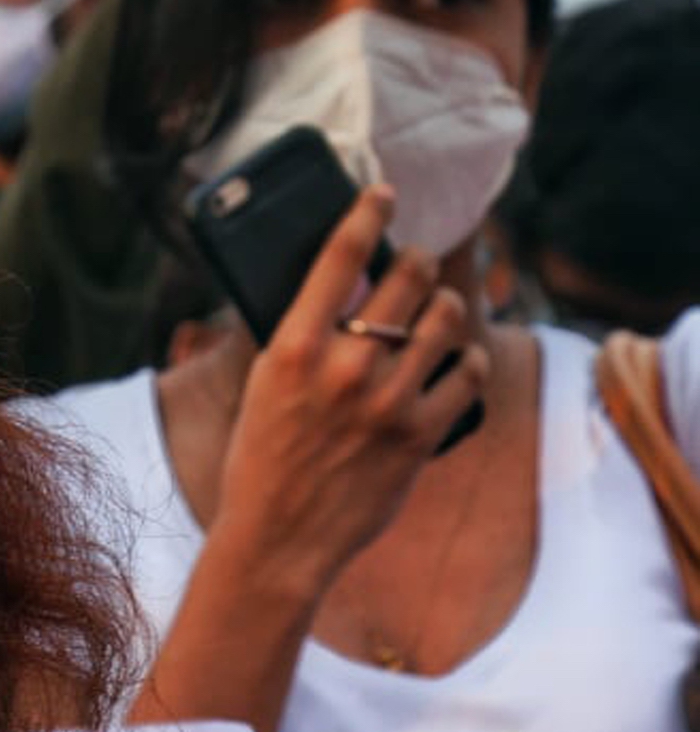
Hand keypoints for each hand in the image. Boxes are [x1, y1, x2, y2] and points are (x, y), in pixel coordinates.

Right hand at [210, 186, 488, 603]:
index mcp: (292, 346)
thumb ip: (303, 338)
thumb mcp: (265, 386)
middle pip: (409, 276)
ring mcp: (387, 400)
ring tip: (438, 312)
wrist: (279, 538)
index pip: (340, 255)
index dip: (368, 211)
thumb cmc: (262, 459)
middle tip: (417, 264)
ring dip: (447, 306)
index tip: (383, 193)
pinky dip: (468, 362)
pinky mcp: (421, 435)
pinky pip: (469, 373)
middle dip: (419, 260)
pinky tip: (457, 363)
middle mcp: (343, 365)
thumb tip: (344, 291)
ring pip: (448, 318)